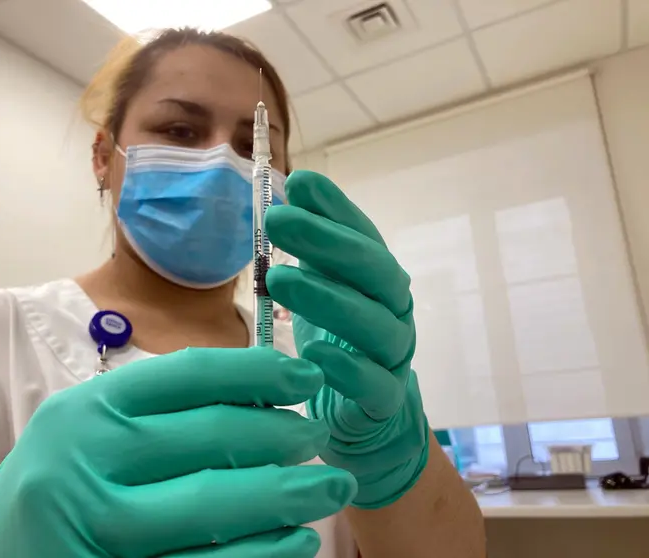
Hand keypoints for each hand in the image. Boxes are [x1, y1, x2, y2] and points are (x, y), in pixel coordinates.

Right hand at [0, 347, 356, 557]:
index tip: (306, 377)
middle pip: (213, 437)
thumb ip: (164, 408)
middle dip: (284, 436)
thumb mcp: (98, 426)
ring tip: (330, 487)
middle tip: (319, 437)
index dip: (260, 371)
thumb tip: (266, 394)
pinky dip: (262, 553)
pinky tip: (296, 540)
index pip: (191, 375)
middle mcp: (85, 462)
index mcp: (88, 409)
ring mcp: (96, 529)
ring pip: (216, 506)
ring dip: (288, 495)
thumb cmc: (66, 475)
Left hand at [266, 171, 428, 509]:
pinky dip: (346, 367)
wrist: (364, 416)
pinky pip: (374, 383)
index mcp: (376, 279)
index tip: (300, 182)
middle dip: (327, 242)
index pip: (362, 235)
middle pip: (374, 271)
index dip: (336, 209)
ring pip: (376, 324)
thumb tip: (284, 199)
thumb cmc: (338, 343)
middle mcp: (393, 309)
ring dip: (328, 298)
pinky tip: (312, 351)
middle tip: (278, 220)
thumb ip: (310, 253)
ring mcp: (394, 355)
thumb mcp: (320, 292)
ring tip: (280, 279)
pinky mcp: (385, 400)